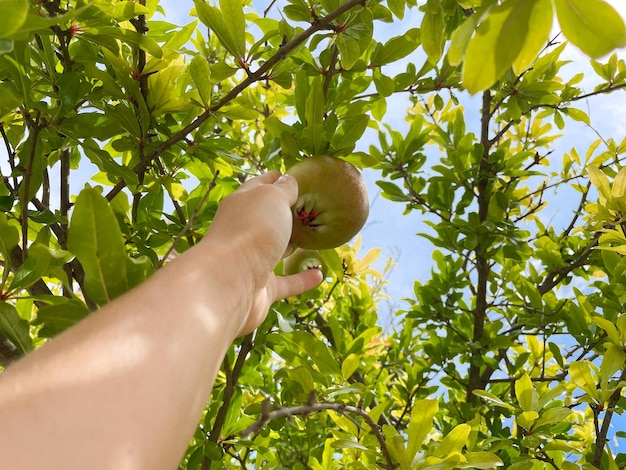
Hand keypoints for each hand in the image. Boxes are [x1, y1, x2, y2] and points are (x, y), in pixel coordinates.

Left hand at [205, 171, 322, 334]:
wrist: (231, 282)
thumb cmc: (252, 230)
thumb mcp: (272, 198)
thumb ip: (283, 189)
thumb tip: (288, 180)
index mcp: (242, 204)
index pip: (258, 186)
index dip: (273, 179)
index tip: (289, 175)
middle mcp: (243, 231)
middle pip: (265, 219)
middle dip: (282, 214)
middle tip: (306, 209)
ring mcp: (251, 260)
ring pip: (273, 250)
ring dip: (289, 246)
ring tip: (312, 239)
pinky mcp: (261, 288)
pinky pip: (286, 282)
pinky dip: (302, 279)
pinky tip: (318, 275)